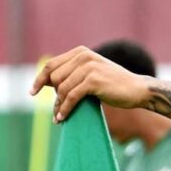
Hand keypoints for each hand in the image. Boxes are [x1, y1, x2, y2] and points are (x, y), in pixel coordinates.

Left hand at [30, 46, 149, 121]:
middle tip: (56, 110)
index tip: (33, 92)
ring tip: (59, 117)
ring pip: (62, 89)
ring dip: (59, 105)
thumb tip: (47, 82)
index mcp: (81, 52)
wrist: (138, 90)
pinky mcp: (93, 81)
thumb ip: (73, 74)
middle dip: (53, 96)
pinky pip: (71, 97)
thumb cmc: (114, 85)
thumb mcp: (92, 73)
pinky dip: (65, 109)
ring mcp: (89, 68)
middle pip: (55, 78)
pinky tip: (62, 118)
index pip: (51, 65)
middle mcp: (84, 56)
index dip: (39, 79)